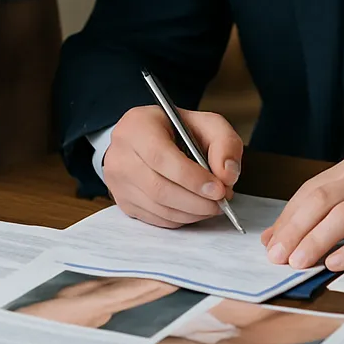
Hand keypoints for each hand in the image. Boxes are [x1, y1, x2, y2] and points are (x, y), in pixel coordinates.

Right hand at [104, 105, 243, 228]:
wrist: (149, 137)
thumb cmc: (178, 131)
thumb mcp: (207, 124)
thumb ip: (225, 143)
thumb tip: (227, 175)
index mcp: (137, 125)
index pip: (160, 156)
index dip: (191, 177)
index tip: (218, 189)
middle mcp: (119, 153)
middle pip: (158, 187)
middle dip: (196, 201)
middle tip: (220, 202)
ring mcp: (117, 180)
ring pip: (157, 208)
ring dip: (191, 213)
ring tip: (212, 205)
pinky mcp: (122, 201)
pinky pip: (155, 219)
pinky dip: (180, 219)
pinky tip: (194, 209)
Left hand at [261, 151, 343, 271]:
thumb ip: (337, 203)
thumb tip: (291, 231)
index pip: (311, 190)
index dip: (287, 217)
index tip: (269, 241)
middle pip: (322, 200)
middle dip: (294, 229)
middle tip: (276, 256)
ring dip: (317, 241)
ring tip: (298, 262)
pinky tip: (336, 263)